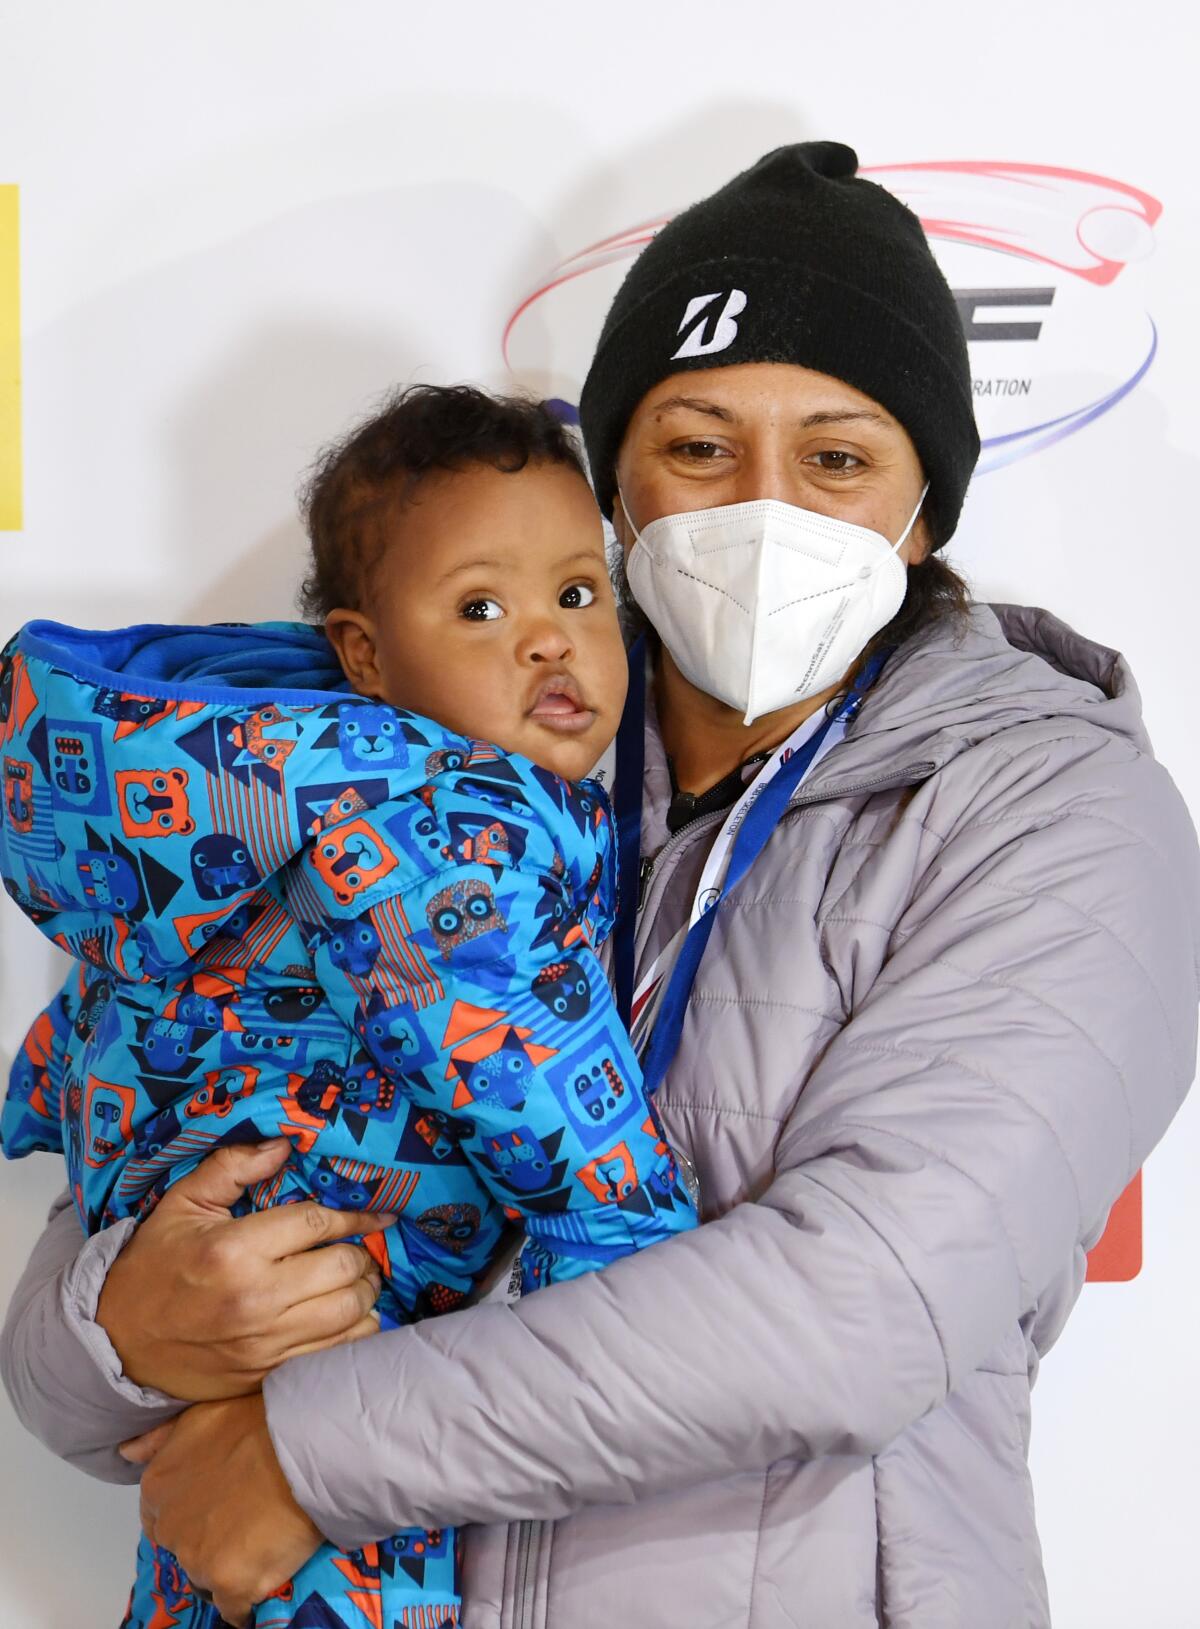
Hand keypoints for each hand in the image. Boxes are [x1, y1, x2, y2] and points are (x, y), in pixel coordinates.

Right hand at [97, 1139, 391, 1399]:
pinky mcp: (267, 1374)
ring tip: (358, 1280)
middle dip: (361, 1255)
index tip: (378, 1215)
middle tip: (359, 1248)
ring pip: (350, 1314)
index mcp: (234, 1249)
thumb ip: (234, 1166)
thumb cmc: (155, 1265)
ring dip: (365, 1292)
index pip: (316, 1223)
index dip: (354, 1216)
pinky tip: (348, 1316)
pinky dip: (354, 1332)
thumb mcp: (183, 1203)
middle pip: (343, 1269)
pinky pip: (335, 1353)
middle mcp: (255, 1298)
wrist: (117, 1340)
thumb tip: (284, 1144)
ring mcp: (264, 1343)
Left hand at [134, 1394, 321, 1626]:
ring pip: (208, 1579)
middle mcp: (170, 1527)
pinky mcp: (230, 1584)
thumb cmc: (256, 1420)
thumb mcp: (199, 1415)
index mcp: (157, 1487)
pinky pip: (235, 1608)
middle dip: (208, 1543)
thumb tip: (126, 1453)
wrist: (303, 1442)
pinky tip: (267, 1579)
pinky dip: (248, 1600)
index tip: (218, 1510)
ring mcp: (198, 1559)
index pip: (161, 1518)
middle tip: (244, 1525)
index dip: (192, 1516)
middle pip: (184, 1550)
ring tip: (262, 1546)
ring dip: (229, 1568)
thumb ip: (160, 1439)